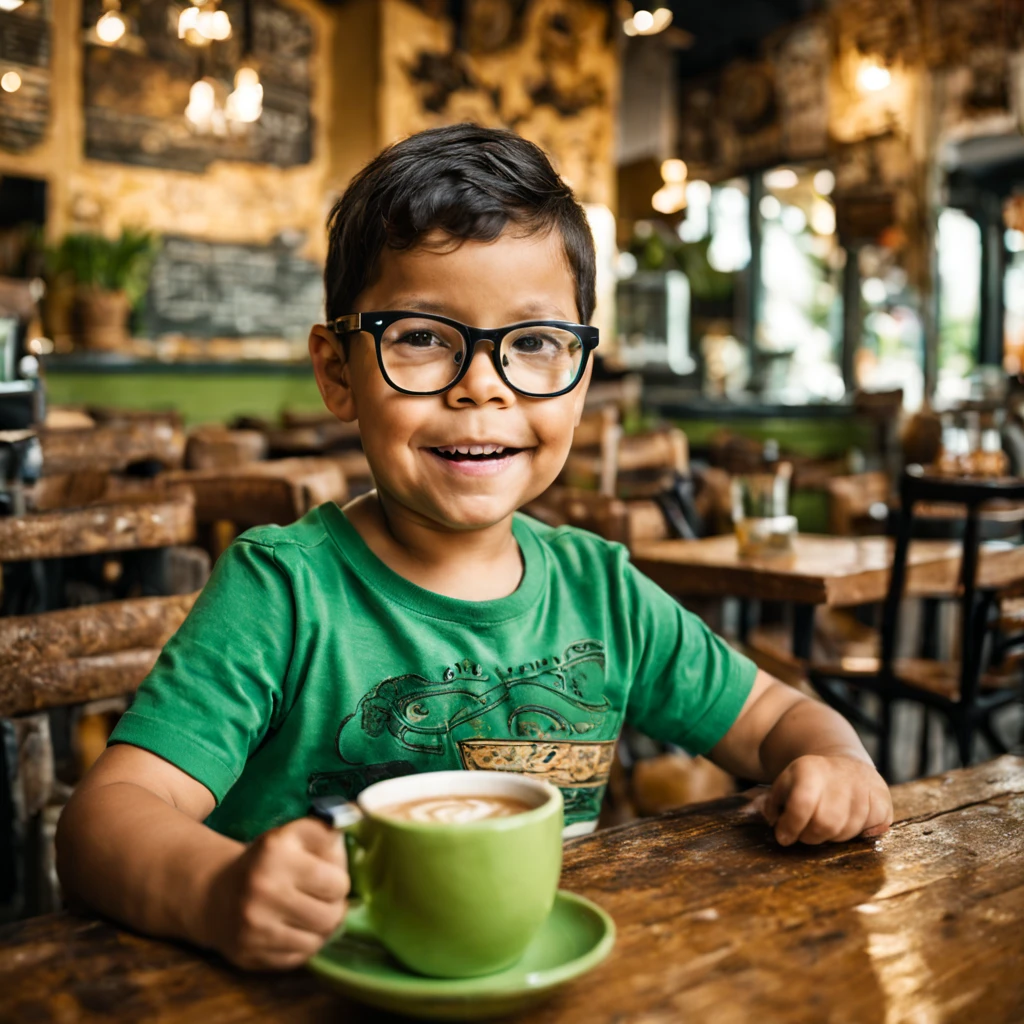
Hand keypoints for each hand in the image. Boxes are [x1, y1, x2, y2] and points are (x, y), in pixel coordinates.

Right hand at [203, 818, 349, 969]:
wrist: (215, 892)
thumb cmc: (267, 860)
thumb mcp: (294, 834)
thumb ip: (329, 831)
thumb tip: (360, 823)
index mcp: (278, 852)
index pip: (338, 882)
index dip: (339, 881)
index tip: (328, 877)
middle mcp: (264, 889)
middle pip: (331, 916)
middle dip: (334, 908)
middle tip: (323, 900)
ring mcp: (254, 926)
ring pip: (318, 941)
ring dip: (320, 930)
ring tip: (310, 914)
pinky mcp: (249, 954)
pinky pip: (298, 959)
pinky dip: (302, 946)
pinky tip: (293, 929)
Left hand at [760, 754, 892, 846]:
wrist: (845, 764)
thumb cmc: (809, 781)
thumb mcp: (784, 783)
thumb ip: (773, 804)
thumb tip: (776, 824)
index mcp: (810, 769)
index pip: (801, 805)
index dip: (790, 826)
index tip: (783, 837)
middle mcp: (840, 776)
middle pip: (826, 824)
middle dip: (811, 836)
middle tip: (806, 834)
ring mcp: (865, 788)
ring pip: (848, 831)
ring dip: (833, 837)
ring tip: (826, 825)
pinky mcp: (884, 800)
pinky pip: (871, 831)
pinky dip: (858, 834)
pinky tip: (848, 822)